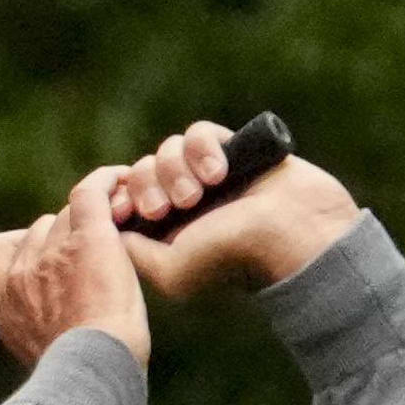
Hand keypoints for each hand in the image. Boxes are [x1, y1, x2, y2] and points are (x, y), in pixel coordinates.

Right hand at [0, 167, 149, 369]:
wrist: (93, 371)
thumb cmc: (81, 374)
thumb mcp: (41, 355)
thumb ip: (38, 327)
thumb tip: (53, 323)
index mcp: (6, 302)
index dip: (17, 246)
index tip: (40, 258)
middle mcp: (23, 273)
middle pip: (40, 229)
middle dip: (65, 237)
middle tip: (99, 253)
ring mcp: (52, 253)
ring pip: (68, 216)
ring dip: (90, 218)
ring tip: (120, 223)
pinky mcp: (87, 239)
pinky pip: (90, 193)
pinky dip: (106, 183)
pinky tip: (121, 181)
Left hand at [103, 119, 358, 297]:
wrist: (295, 231)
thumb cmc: (233, 256)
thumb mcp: (171, 272)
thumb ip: (132, 251)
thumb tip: (109, 226)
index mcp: (163, 233)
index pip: (122, 202)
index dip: (117, 198)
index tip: (124, 209)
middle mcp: (182, 204)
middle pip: (140, 172)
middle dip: (150, 185)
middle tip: (175, 206)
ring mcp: (205, 176)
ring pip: (166, 149)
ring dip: (177, 168)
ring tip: (204, 191)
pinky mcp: (230, 150)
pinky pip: (198, 132)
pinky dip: (202, 147)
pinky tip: (220, 171)